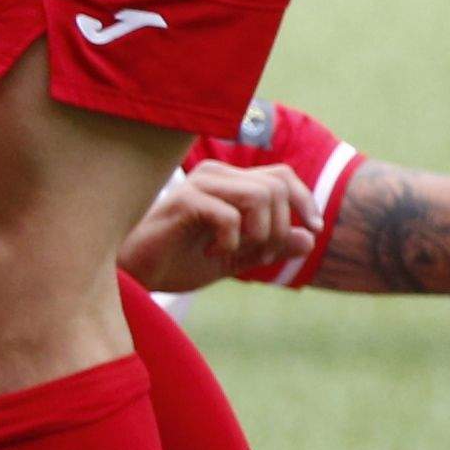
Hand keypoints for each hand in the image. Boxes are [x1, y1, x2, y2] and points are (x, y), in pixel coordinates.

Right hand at [121, 158, 312, 292]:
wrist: (135, 274)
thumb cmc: (177, 261)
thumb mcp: (236, 258)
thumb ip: (271, 248)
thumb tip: (309, 238)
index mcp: (228, 182)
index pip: (282, 176)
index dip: (306, 201)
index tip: (314, 231)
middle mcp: (215, 175)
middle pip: (277, 187)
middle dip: (281, 228)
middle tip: (260, 257)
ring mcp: (198, 184)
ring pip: (260, 196)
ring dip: (261, 235)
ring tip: (237, 255)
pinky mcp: (183, 201)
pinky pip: (230, 216)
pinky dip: (232, 243)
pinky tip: (212, 254)